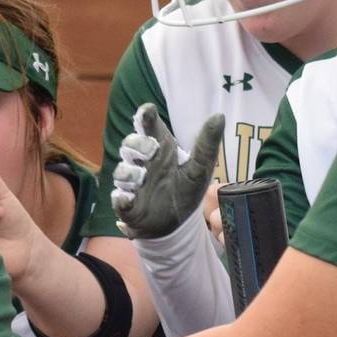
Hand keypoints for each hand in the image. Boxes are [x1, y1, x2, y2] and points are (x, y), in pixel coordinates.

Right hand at [111, 105, 223, 239]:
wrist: (175, 226)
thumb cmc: (185, 192)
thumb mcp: (200, 169)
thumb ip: (207, 145)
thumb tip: (219, 116)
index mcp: (161, 151)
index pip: (149, 128)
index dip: (146, 117)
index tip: (147, 111)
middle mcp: (143, 163)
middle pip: (129, 144)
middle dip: (137, 144)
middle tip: (151, 150)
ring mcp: (133, 184)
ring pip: (121, 170)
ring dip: (130, 172)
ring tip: (142, 178)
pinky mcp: (126, 204)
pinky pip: (118, 197)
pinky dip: (121, 198)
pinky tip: (128, 199)